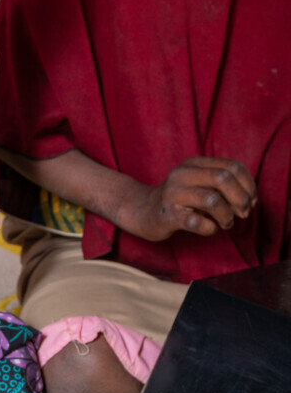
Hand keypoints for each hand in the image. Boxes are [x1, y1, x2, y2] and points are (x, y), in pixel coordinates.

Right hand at [121, 157, 256, 241]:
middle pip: (223, 179)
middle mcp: (183, 174)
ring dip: (227, 215)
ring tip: (226, 223)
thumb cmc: (179, 199)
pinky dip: (210, 228)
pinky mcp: (168, 215)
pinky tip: (209, 228)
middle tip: (243, 212)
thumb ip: (223, 186)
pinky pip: (196, 222)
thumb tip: (251, 200)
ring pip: (212, 200)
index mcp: (195, 163)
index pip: (232, 167)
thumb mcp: (199, 183)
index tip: (252, 200)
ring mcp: (174, 194)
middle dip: (241, 198)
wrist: (141, 210)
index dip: (249, 185)